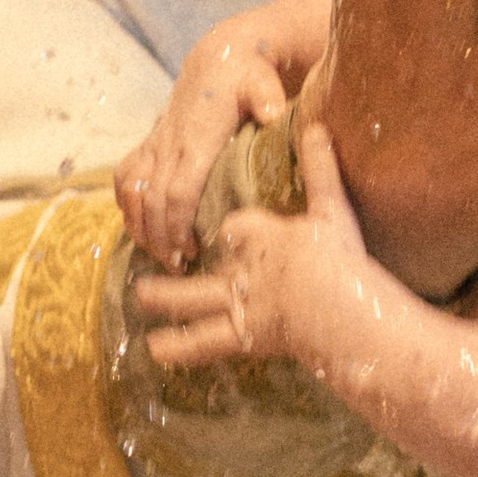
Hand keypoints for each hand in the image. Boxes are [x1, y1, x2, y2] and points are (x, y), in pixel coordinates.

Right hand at [117, 32, 293, 272]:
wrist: (222, 58)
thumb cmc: (248, 76)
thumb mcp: (262, 82)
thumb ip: (266, 96)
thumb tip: (272, 111)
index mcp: (196, 138)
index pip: (176, 190)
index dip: (176, 224)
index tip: (188, 251)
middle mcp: (169, 143)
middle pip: (151, 200)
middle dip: (159, 237)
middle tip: (177, 267)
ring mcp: (156, 143)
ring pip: (131, 190)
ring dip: (140, 226)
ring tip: (159, 255)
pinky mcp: (150, 143)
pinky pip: (125, 176)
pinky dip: (126, 204)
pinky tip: (139, 228)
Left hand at [133, 123, 366, 369]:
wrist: (335, 308)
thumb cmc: (337, 259)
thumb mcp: (332, 209)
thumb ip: (320, 169)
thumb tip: (315, 127)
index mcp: (262, 234)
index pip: (237, 226)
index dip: (235, 229)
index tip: (230, 230)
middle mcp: (243, 267)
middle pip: (208, 262)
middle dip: (183, 252)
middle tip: (166, 255)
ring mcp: (238, 303)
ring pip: (195, 299)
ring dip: (167, 297)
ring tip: (139, 295)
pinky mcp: (239, 336)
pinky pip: (203, 343)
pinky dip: (180, 348)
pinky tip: (155, 350)